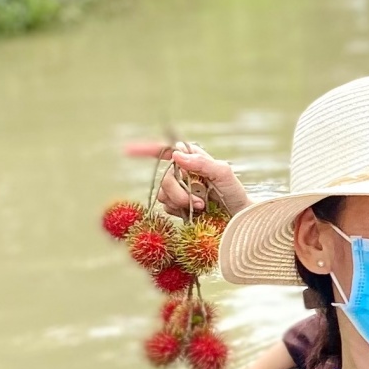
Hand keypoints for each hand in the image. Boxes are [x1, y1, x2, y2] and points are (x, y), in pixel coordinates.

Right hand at [128, 143, 249, 217]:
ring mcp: (181, 191)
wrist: (240, 220)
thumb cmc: (235, 194)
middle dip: (177, 191)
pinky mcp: (179, 207)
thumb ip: (202, 162)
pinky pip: (167, 207)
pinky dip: (178, 211)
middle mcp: (185, 174)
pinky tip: (193, 214)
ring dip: (180, 201)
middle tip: (197, 201)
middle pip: (165, 177)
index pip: (169, 150)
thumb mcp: (223, 173)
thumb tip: (177, 155)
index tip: (129, 150)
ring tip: (201, 207)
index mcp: (194, 160)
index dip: (148, 149)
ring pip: (163, 194)